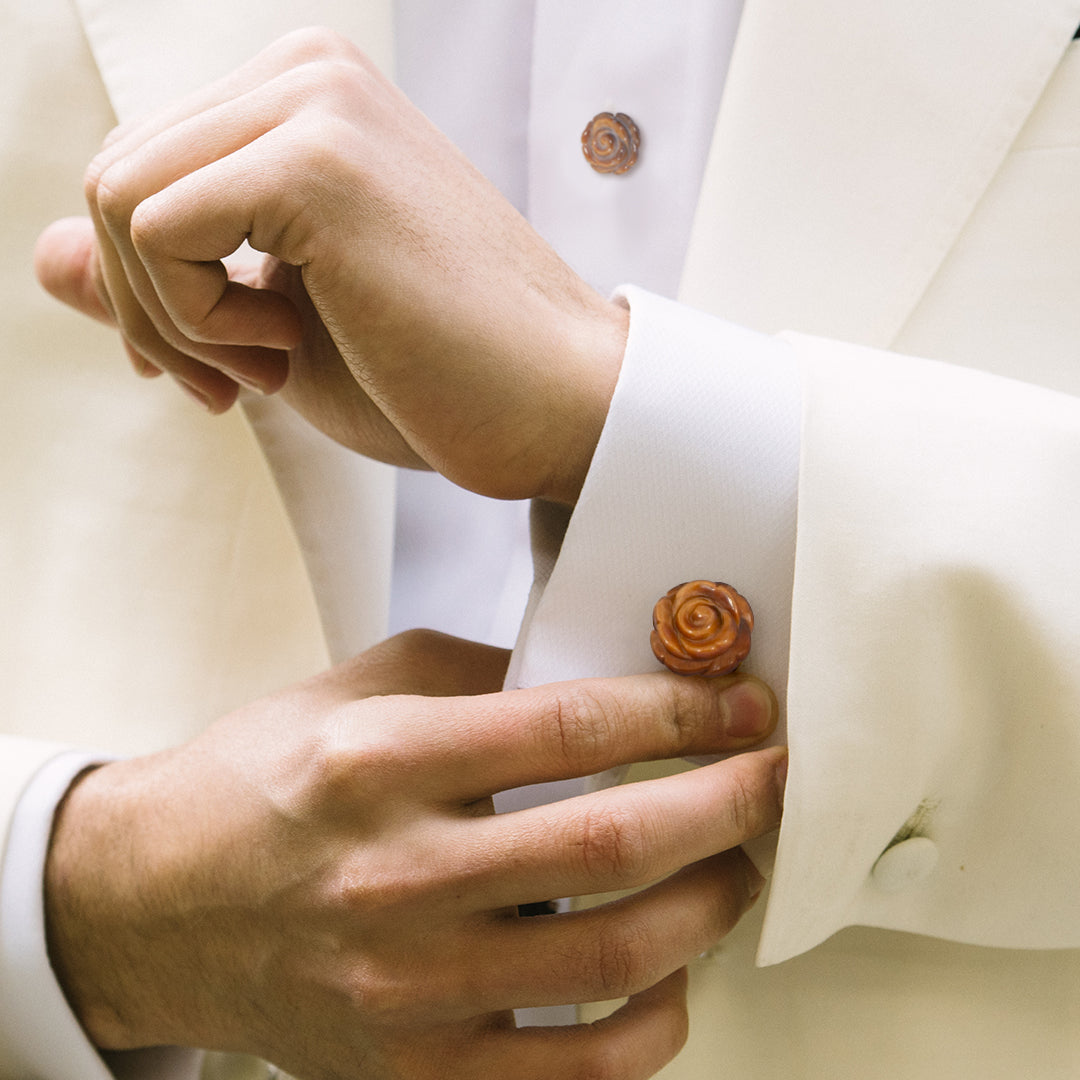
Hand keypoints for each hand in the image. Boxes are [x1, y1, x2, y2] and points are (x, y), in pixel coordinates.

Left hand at [34, 28, 627, 503]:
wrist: (556, 410)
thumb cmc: (439, 378)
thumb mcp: (274, 330)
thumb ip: (160, 280)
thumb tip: (43, 255)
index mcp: (308, 100)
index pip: (142, 170)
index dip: (148, 288)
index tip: (214, 367)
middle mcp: (309, 73)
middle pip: (111, 176)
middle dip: (149, 309)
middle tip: (236, 383)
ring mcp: (316, 104)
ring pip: (116, 199)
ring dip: (173, 319)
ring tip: (274, 365)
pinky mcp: (318, 160)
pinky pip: (157, 230)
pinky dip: (197, 319)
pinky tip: (286, 348)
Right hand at [45, 630, 784, 1079]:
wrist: (157, 904)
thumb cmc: (262, 781)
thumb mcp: (356, 690)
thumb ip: (477, 674)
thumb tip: (599, 676)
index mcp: (380, 763)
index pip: (571, 727)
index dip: (679, 709)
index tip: (739, 703)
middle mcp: (397, 878)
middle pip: (615, 839)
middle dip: (728, 799)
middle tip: (771, 774)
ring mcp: (410, 989)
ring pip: (616, 955)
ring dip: (710, 901)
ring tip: (735, 862)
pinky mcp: (419, 1069)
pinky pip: (580, 1070)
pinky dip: (655, 1020)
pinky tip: (670, 970)